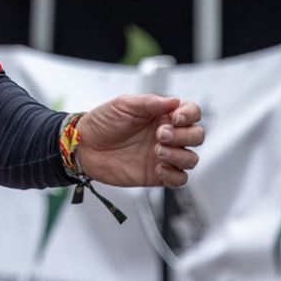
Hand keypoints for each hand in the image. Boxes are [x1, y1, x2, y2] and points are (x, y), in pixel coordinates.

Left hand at [76, 94, 203, 188]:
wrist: (84, 146)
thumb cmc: (102, 122)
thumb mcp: (123, 104)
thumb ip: (150, 102)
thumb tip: (175, 101)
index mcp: (162, 115)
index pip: (192, 112)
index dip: (190, 115)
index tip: (175, 117)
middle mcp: (166, 135)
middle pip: (197, 136)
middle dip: (184, 136)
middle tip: (160, 135)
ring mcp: (163, 155)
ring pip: (191, 158)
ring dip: (179, 155)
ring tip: (157, 151)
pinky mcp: (156, 175)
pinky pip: (179, 179)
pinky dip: (174, 175)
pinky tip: (158, 168)